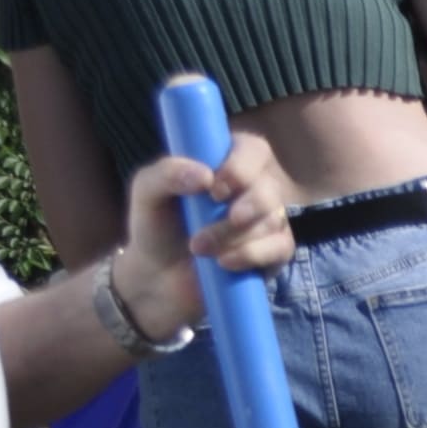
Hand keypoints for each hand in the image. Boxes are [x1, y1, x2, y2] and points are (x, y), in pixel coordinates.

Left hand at [111, 131, 298, 332]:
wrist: (158, 278)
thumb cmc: (156, 227)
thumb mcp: (146, 192)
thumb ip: (166, 173)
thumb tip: (205, 177)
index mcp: (228, 162)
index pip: (253, 149)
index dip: (240, 167)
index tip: (213, 189)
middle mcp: (253, 188)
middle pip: (267, 189)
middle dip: (239, 210)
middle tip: (205, 227)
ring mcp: (267, 221)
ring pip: (271, 220)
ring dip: (232, 237)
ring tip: (199, 248)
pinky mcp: (274, 252)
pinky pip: (280, 247)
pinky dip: (251, 255)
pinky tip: (224, 263)